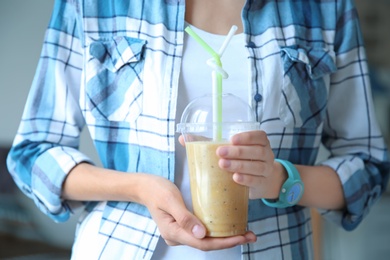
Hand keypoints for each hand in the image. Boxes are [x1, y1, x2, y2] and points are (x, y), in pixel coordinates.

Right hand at [140, 175, 256, 249]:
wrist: (144, 186)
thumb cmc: (156, 189)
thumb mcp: (170, 200)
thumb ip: (184, 218)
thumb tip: (202, 234)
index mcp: (174, 233)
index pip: (203, 243)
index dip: (225, 242)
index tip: (243, 237)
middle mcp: (178, 237)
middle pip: (207, 244)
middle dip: (230, 241)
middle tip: (251, 235)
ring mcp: (180, 232)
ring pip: (206, 239)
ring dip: (225, 236)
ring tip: (245, 232)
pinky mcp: (184, 226)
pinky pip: (203, 232)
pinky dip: (217, 230)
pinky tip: (229, 225)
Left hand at [216, 130, 286, 198]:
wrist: (262, 181)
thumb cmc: (245, 160)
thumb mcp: (239, 150)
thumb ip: (222, 143)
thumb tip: (194, 137)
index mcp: (262, 143)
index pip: (259, 136)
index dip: (246, 137)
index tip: (231, 139)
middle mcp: (267, 155)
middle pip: (257, 151)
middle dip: (238, 152)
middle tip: (220, 152)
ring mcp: (267, 170)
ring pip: (257, 166)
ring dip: (239, 165)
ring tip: (223, 165)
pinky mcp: (263, 183)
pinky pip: (256, 181)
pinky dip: (246, 179)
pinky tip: (235, 177)